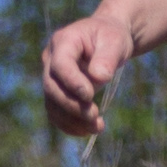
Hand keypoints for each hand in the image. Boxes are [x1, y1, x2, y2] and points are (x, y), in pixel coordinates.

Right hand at [43, 13, 136, 137]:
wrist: (106, 39)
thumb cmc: (111, 36)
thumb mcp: (115, 41)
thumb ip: (107, 58)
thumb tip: (98, 78)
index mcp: (64, 41)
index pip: (60, 64)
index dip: (72, 82)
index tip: (90, 96)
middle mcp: (51, 59)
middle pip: (52, 87)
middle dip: (72, 105)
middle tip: (95, 117)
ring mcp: (51, 76)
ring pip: (52, 103)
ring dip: (72, 120)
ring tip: (96, 127)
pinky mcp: (56, 91)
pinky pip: (56, 112)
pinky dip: (69, 125)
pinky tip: (88, 130)